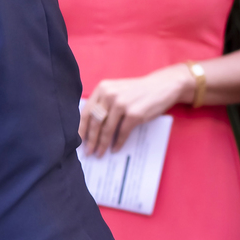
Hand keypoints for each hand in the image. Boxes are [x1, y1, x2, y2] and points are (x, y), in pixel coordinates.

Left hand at [79, 65, 193, 154]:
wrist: (162, 86)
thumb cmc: (137, 91)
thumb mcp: (116, 90)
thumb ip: (103, 103)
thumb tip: (90, 126)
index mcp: (102, 88)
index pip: (86, 111)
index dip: (81, 128)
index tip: (77, 140)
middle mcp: (109, 95)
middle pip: (95, 122)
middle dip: (90, 139)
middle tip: (88, 151)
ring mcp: (122, 104)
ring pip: (107, 129)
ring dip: (102, 144)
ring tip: (99, 153)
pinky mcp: (134, 114)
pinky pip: (122, 132)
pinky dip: (118, 142)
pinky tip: (114, 149)